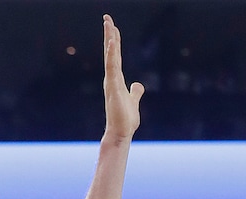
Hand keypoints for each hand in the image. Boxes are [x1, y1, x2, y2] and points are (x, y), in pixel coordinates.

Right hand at [102, 15, 143, 141]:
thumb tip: (138, 85)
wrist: (121, 133)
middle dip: (109, 35)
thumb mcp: (133, 101)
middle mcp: (112, 78)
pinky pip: (112, 68)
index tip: (112, 27)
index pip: (115, 56)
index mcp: (117, 80)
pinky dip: (111, 55)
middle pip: (111, 52)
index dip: (114, 41)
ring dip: (109, 40)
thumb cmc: (126, 120)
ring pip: (110, 56)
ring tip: (108, 24)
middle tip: (107, 18)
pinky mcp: (113, 88)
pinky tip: (111, 43)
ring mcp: (111, 82)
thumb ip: (135, 92)